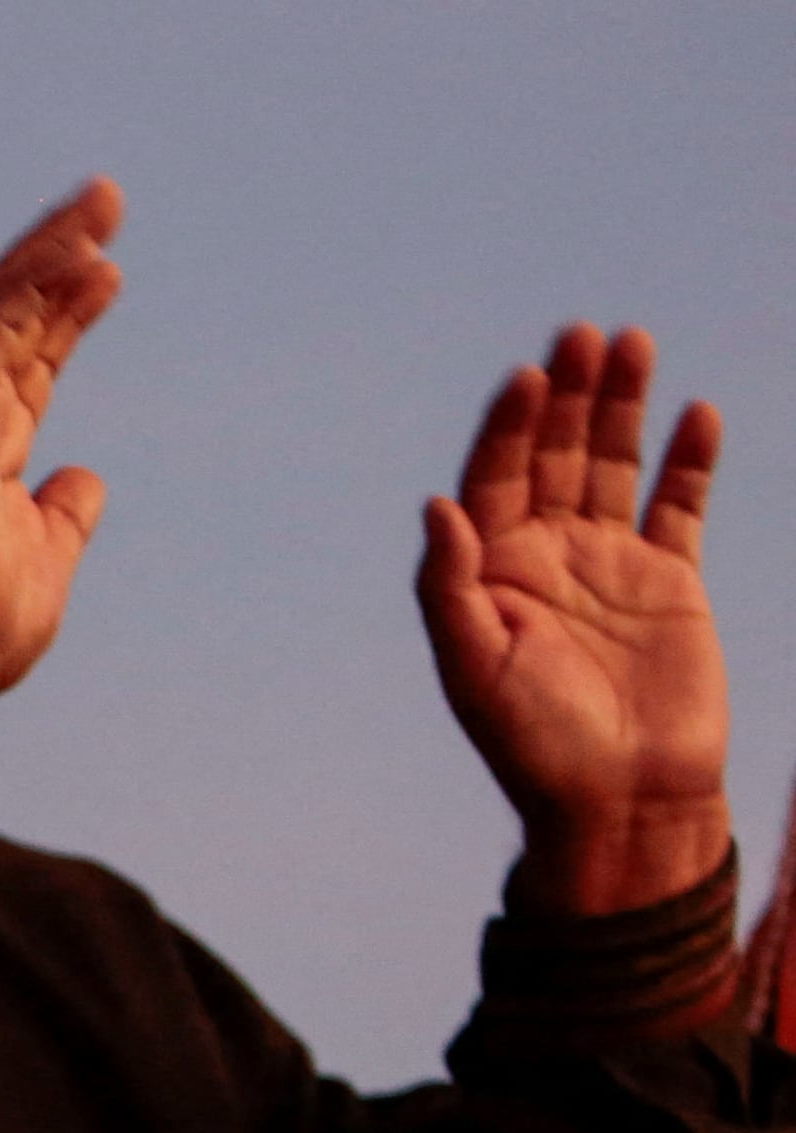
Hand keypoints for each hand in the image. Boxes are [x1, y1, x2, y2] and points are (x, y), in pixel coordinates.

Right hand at [0, 180, 124, 712]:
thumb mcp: (47, 559)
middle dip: (60, 254)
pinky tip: (80, 257)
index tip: (109, 268)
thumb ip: (64, 515)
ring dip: (52, 252)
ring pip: (2, 309)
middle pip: (15, 316)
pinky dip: (35, 290)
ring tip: (103, 205)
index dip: (67, 311)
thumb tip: (83, 479)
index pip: (29, 361)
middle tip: (107, 199)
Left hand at [418, 326, 730, 915]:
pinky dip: (689, 461)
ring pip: (613, 463)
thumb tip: (435, 504)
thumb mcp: (472, 667)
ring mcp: (609, 561)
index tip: (527, 377)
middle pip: (552, 453)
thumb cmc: (533, 745)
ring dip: (621, 405)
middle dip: (567, 394)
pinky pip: (679, 506)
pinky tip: (697, 413)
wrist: (621, 800)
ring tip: (631, 342)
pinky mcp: (670, 580)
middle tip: (582, 332)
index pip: (494, 476)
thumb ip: (449, 585)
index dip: (507, 424)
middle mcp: (544, 553)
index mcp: (488, 568)